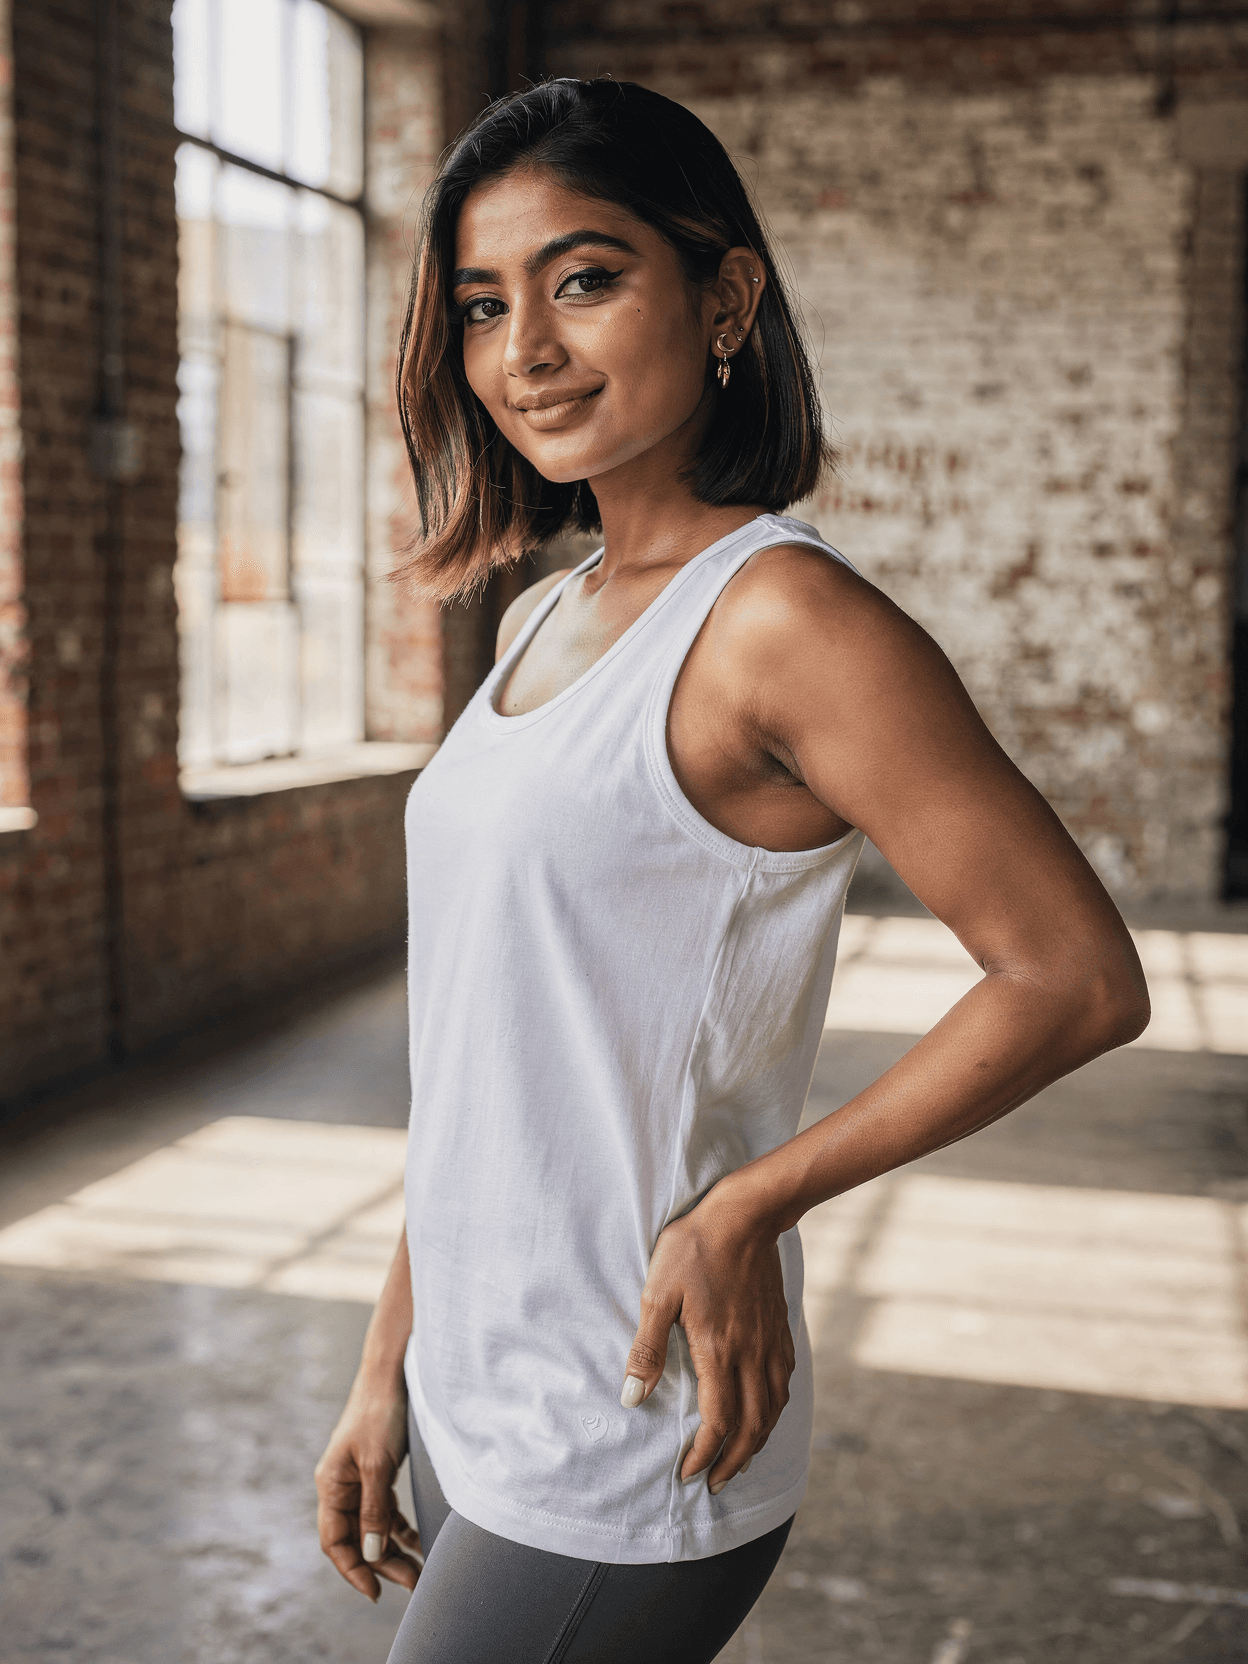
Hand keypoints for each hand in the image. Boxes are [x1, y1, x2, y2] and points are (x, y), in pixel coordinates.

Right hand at [315, 1379, 423, 1600]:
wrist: (394, 1370)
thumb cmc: (381, 1412)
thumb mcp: (378, 1464)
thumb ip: (374, 1510)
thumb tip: (369, 1554)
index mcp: (331, 1484)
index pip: (335, 1541)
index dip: (353, 1570)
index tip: (377, 1593)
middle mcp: (341, 1485)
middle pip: (356, 1538)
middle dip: (381, 1564)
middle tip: (413, 1582)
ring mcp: (359, 1478)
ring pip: (372, 1526)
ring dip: (392, 1549)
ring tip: (418, 1570)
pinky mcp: (377, 1470)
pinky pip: (385, 1509)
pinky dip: (399, 1527)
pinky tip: (417, 1541)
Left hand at [619, 1175, 794, 1493]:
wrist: (746, 1214)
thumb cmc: (696, 1248)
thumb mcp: (658, 1293)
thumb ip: (647, 1349)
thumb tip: (631, 1398)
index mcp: (719, 1351)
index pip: (718, 1422)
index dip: (704, 1455)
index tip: (688, 1475)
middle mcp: (751, 1355)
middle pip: (752, 1427)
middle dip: (733, 1462)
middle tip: (714, 1484)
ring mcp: (770, 1342)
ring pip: (773, 1409)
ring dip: (757, 1442)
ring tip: (739, 1460)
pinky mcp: (780, 1328)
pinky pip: (784, 1383)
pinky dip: (775, 1410)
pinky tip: (765, 1412)